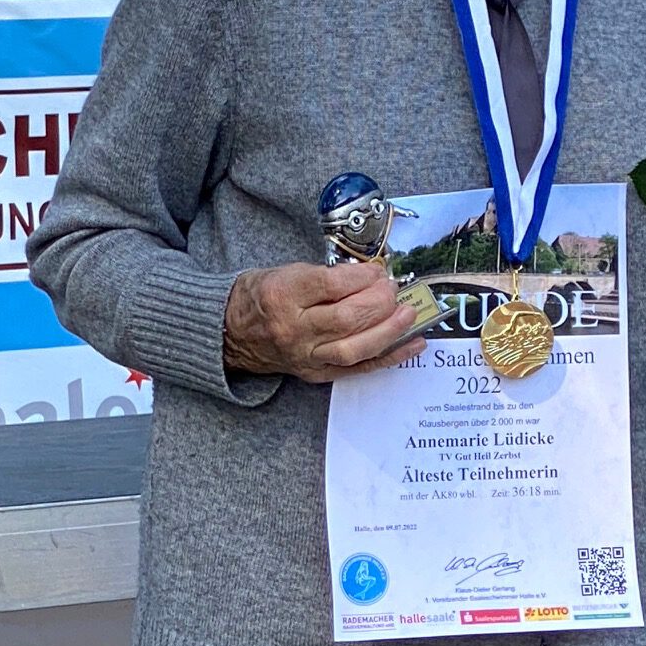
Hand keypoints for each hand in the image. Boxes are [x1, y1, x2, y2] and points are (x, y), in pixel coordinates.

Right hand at [223, 262, 425, 381]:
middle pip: (347, 319)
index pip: (332, 285)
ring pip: (355, 348)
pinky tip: (413, 344)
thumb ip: (328, 276)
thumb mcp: (286, 271)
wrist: (232, 332)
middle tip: (394, 290)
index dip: (363, 277)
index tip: (378, 271)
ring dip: (389, 331)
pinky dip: (390, 357)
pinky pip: (359, 368)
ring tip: (409, 315)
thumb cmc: (263, 296)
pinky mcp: (316, 374)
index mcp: (283, 295)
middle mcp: (293, 328)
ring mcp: (306, 356)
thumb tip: (372, 277)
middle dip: (380, 302)